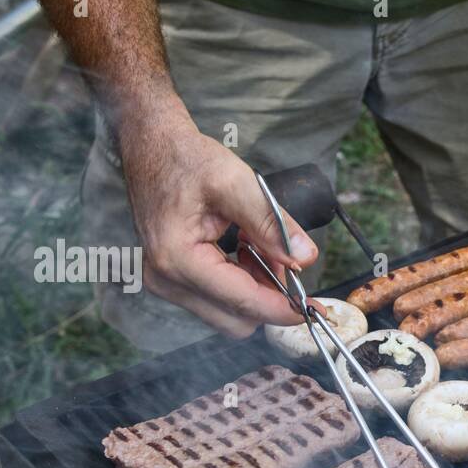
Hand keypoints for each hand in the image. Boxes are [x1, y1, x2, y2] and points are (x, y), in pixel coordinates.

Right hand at [117, 105, 317, 337]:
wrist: (152, 147)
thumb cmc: (187, 159)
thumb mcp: (236, 182)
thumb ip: (272, 223)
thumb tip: (306, 259)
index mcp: (178, 259)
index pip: (243, 303)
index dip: (284, 309)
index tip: (315, 309)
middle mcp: (167, 280)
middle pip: (237, 320)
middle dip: (269, 296)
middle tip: (284, 258)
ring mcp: (166, 284)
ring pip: (230, 313)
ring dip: (256, 287)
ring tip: (259, 244)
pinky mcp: (172, 281)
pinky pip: (219, 300)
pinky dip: (242, 282)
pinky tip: (244, 249)